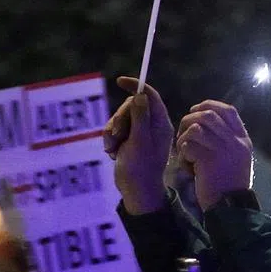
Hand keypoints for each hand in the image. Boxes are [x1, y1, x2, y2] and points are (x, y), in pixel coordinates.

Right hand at [107, 78, 173, 214]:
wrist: (135, 191)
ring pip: (120, 117)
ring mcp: (139, 132)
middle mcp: (151, 125)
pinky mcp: (128, 140)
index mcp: (160, 123)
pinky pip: (114, 129)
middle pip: (131, 106)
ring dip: (112, 131)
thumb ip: (140, 116)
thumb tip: (140, 95)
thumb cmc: (141, 167)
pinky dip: (110, 139)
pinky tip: (112, 152)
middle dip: (120, 118)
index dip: (136, 85)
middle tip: (117, 134)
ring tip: (113, 147)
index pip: (150, 95)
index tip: (120, 81)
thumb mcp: (140, 140)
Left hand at [176, 100, 253, 210]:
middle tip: (183, 130)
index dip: (210, 105)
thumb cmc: (229, 185)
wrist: (230, 207)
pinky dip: (183, 152)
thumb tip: (205, 123)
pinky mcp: (209, 159)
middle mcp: (235, 141)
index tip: (196, 110)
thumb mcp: (236, 159)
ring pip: (197, 127)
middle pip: (210, 114)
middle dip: (191, 118)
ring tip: (183, 148)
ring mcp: (223, 149)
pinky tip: (186, 163)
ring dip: (184, 135)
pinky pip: (189, 144)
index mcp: (243, 140)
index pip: (229, 110)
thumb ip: (227, 141)